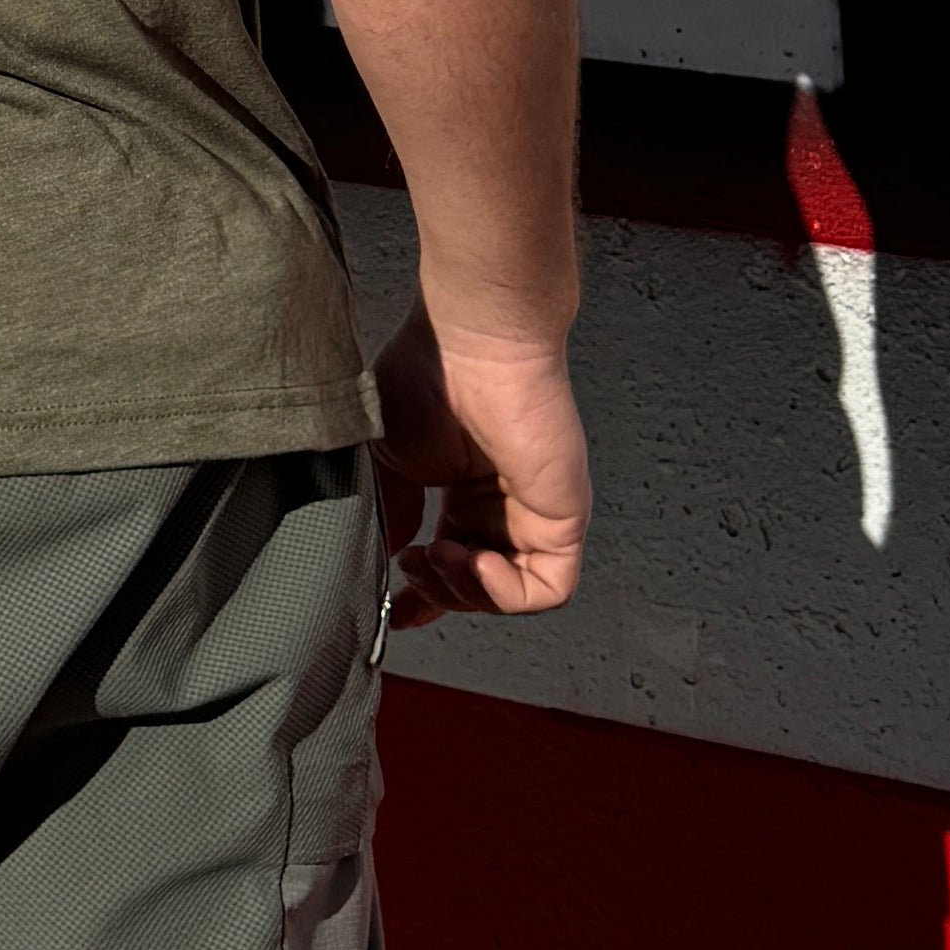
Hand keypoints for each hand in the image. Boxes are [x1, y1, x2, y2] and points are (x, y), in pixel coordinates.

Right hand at [370, 308, 589, 623]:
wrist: (469, 341)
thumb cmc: (430, 373)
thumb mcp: (387, 457)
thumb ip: (388, 512)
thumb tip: (385, 555)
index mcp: (463, 489)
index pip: (452, 563)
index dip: (424, 595)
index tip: (395, 608)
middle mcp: (502, 505)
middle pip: (478, 587)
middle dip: (438, 594)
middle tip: (410, 567)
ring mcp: (534, 513)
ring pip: (509, 594)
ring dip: (464, 592)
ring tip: (436, 556)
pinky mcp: (564, 517)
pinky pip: (547, 588)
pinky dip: (503, 592)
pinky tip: (471, 559)